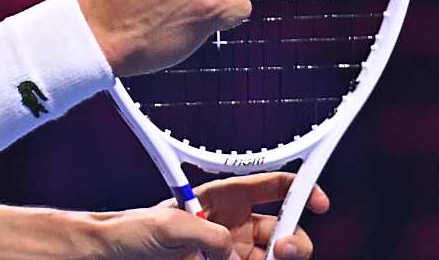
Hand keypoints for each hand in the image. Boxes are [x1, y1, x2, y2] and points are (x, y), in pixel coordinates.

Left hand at [96, 173, 327, 259]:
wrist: (117, 256)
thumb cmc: (135, 231)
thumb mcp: (169, 226)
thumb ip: (207, 235)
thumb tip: (232, 253)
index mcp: (225, 198)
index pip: (274, 186)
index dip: (301, 189)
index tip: (320, 202)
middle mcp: (236, 225)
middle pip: (285, 230)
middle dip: (294, 240)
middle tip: (281, 250)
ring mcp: (233, 253)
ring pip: (275, 258)